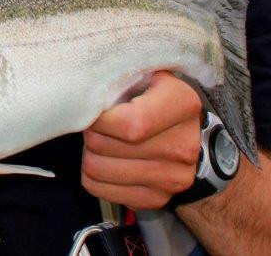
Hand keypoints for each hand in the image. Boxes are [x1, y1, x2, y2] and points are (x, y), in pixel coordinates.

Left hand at [82, 71, 202, 208]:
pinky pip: (99, 189)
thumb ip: (121, 71)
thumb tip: (80, 81)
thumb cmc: (155, 97)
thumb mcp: (147, 73)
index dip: (99, 119)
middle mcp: (183, 145)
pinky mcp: (157, 199)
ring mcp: (173, 177)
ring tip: (102, 140)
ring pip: (97, 169)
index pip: (130, 123)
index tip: (92, 109)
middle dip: (89, 132)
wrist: (190, 138)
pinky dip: (93, 175)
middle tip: (96, 123)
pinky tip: (106, 160)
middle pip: (104, 146)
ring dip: (89, 153)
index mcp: (182, 104)